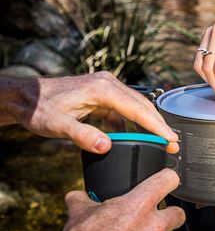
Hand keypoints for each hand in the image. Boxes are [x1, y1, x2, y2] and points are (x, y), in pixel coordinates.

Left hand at [19, 72, 178, 153]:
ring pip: (135, 106)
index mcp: (102, 88)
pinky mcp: (102, 95)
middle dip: (158, 125)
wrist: (25, 97)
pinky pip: (124, 109)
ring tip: (161, 140)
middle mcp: (108, 83)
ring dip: (147, 123)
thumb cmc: (39, 108)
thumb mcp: (57, 125)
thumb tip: (106, 147)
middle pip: (142, 105)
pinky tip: (135, 135)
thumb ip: (82, 136)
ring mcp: (106, 87)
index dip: (156, 125)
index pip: (137, 108)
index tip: (170, 138)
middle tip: (173, 143)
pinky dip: (132, 122)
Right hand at [61, 169, 184, 230]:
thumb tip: (75, 197)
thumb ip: (82, 201)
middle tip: (156, 214)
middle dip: (171, 212)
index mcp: (140, 203)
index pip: (168, 179)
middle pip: (179, 212)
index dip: (168, 177)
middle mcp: (154, 224)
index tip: (166, 179)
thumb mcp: (79, 214)